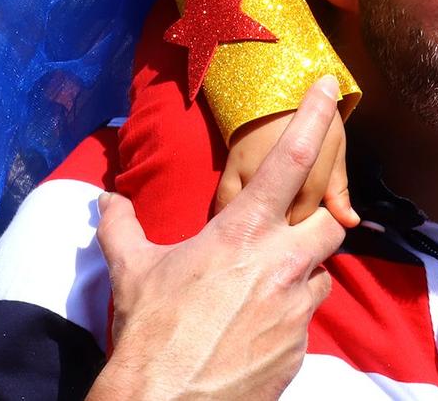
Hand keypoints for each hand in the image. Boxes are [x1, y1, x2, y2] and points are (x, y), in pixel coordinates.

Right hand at [90, 77, 349, 400]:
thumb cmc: (149, 330)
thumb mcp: (131, 269)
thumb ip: (122, 225)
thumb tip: (106, 197)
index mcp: (243, 233)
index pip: (292, 160)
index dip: (315, 118)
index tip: (328, 87)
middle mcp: (280, 265)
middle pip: (331, 223)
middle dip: (320, 221)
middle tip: (292, 231)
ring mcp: (295, 311)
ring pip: (321, 277)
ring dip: (302, 275)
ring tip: (265, 287)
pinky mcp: (299, 351)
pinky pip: (304, 323)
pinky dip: (286, 319)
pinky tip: (253, 330)